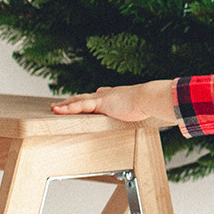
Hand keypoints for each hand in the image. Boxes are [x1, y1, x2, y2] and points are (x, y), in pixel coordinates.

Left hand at [51, 80, 178, 127]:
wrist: (150, 98)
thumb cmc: (152, 104)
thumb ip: (147, 113)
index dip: (92, 98)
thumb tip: (159, 118)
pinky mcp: (99, 103)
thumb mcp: (146, 109)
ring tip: (54, 108)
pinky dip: (68, 108)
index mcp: (117, 96)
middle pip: (85, 98)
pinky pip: (79, 106)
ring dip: (66, 105)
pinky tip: (57, 110)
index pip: (100, 96)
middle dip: (73, 101)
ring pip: (78, 101)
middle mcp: (107, 95)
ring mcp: (102, 98)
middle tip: (61, 105)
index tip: (88, 98)